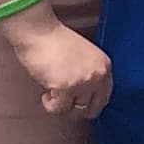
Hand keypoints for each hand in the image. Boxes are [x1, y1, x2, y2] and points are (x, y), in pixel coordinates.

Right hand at [3, 6, 111, 120]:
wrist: (38, 31)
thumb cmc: (55, 41)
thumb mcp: (84, 57)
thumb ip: (90, 74)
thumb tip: (85, 98)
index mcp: (105, 66)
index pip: (104, 98)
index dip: (89, 104)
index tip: (77, 103)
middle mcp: (98, 75)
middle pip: (92, 109)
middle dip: (76, 110)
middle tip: (63, 102)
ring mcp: (83, 82)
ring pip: (75, 112)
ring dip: (62, 107)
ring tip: (52, 94)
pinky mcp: (66, 87)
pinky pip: (59, 109)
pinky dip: (50, 105)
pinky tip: (46, 94)